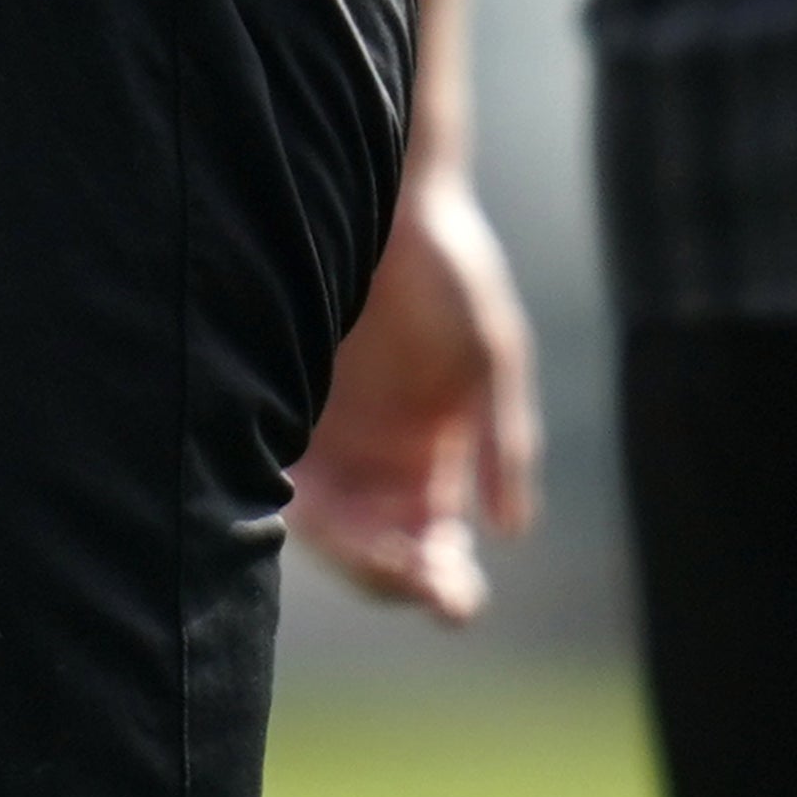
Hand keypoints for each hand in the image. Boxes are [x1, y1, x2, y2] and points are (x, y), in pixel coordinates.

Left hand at [289, 165, 541, 619]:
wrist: (383, 200)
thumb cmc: (450, 272)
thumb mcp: (493, 354)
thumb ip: (503, 441)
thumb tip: (512, 531)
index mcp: (437, 462)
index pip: (437, 550)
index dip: (444, 582)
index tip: (453, 596)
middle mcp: (380, 466)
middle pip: (385, 553)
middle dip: (402, 578)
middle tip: (414, 580)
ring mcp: (331, 444)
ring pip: (336, 534)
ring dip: (356, 560)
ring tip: (375, 561)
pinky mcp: (284, 414)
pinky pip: (287, 486)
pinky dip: (301, 518)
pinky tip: (317, 523)